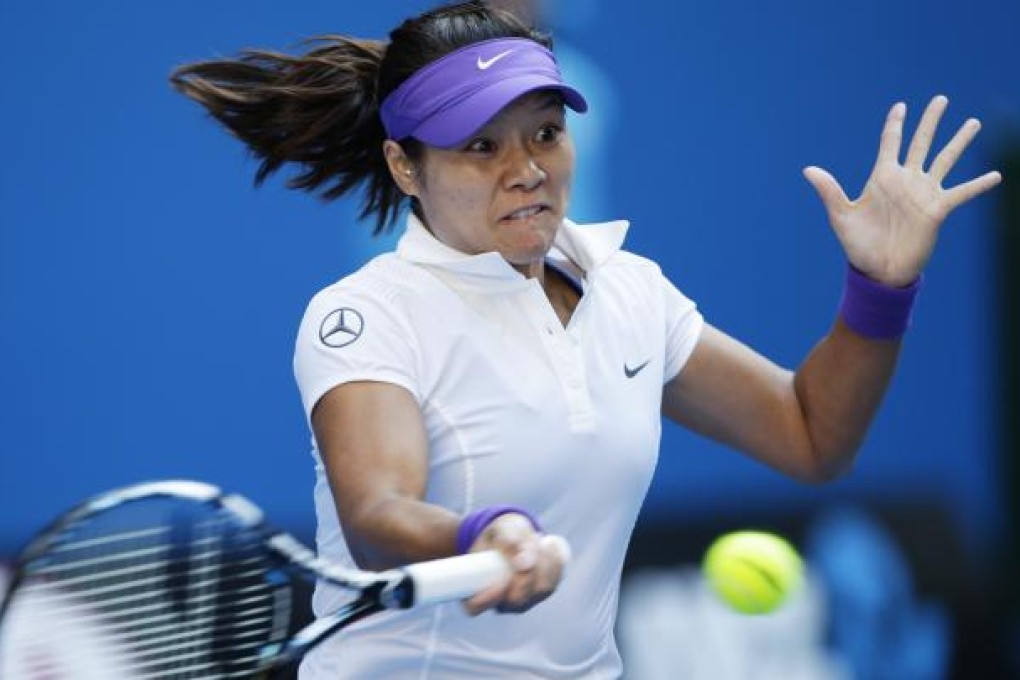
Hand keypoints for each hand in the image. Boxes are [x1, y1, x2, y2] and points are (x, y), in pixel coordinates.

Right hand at [461, 513, 567, 615]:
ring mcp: (522, 600)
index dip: (487, 599)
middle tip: (528, 545)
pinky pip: (553, 583)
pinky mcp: (540, 593)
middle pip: (517, 601)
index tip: (497, 580)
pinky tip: (550, 546)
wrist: (511, 532)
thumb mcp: (500, 531)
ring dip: (543, 564)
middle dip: (527, 575)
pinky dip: (555, 564)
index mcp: (476, 590)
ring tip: (537, 540)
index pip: (475, 607)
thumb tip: (525, 564)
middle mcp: (500, 602)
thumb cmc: (499, 533)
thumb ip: (508, 542)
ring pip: (540, 591)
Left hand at [803, 96, 1001, 286]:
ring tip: (974, 122)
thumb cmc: (858, 245)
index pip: (890, 142)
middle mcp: (905, 181)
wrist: (879, 271)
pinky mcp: (938, 210)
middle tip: (940, 98)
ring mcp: (924, 194)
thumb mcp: (841, 216)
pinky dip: (978, 184)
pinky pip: (962, 193)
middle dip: (930, 121)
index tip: (901, 105)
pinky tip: (995, 175)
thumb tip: (807, 169)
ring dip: (959, 141)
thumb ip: (829, 191)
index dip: (895, 123)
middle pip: (921, 142)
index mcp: (882, 178)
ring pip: (945, 160)